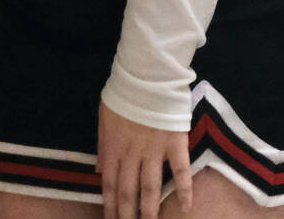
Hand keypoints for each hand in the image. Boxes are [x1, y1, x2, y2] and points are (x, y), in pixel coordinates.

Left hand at [98, 101, 190, 217]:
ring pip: (151, 186)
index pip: (109, 183)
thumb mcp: (103, 120)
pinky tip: (185, 207)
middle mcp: (132, 153)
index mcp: (113, 147)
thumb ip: (103, 147)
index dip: (109, 204)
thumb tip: (98, 171)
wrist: (146, 78)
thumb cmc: (123, 96)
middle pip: (128, 190)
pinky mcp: (175, 145)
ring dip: (149, 209)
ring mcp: (154, 151)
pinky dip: (184, 190)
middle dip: (127, 212)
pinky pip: (181, 171)